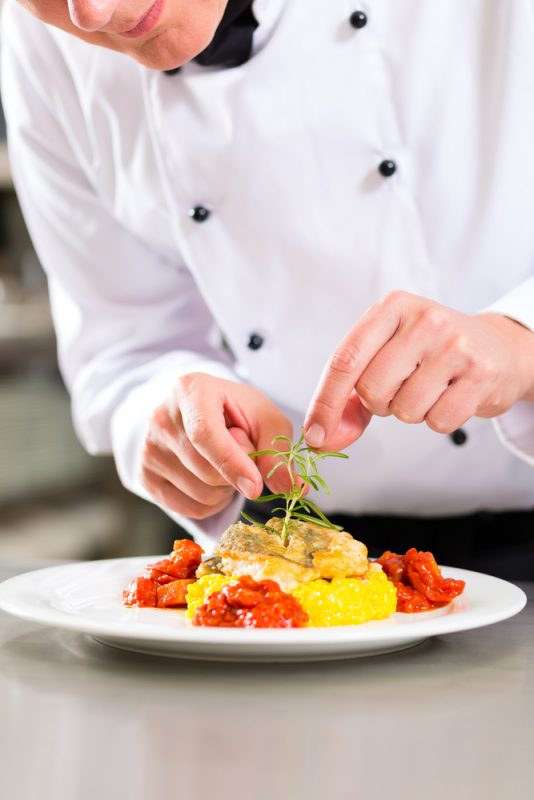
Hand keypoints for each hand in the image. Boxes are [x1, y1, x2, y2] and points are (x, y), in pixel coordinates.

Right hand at [141, 373, 293, 518]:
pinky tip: (212, 481)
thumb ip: (278, 451)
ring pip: (200, 493)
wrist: (199, 414)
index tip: (255, 486)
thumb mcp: (266, 419)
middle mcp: (161, 417)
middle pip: (206, 470)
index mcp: (191, 389)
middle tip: (241, 455)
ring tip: (225, 465)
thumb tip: (290, 488)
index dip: (231, 463)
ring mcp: (149, 448)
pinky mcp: (145, 475)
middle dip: (237, 474)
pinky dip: (211, 504)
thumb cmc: (236, 412)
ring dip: (226, 490)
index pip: (204, 433)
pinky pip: (188, 509)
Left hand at [304, 291, 533, 450]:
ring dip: (411, 411)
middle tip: (403, 387)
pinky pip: (439, 421)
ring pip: (404, 409)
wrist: (496, 348)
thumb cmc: (429, 355)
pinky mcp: (482, 372)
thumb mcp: (385, 358)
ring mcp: (456, 344)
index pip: (345, 360)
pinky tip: (452, 396)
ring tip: (431, 388)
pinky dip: (439, 420)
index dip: (325, 402)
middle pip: (371, 389)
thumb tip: (320, 438)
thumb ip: (348, 399)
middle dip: (379, 403)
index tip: (313, 434)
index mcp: (391, 307)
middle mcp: (424, 319)